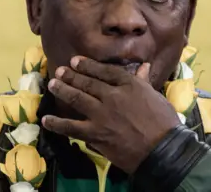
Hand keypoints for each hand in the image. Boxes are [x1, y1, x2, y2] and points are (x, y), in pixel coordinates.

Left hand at [42, 56, 180, 172]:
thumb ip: (142, 81)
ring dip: (63, 90)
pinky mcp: (95, 133)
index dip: (88, 65)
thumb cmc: (164, 122)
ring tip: (52, 84)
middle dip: (71, 75)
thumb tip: (142, 66)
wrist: (163, 150)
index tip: (76, 60)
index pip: (104, 71)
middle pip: (87, 82)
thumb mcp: (154, 96)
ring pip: (77, 99)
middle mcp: (112, 96)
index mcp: (128, 85)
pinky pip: (71, 127)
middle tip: (59, 70)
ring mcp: (101, 114)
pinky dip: (57, 123)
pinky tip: (46, 120)